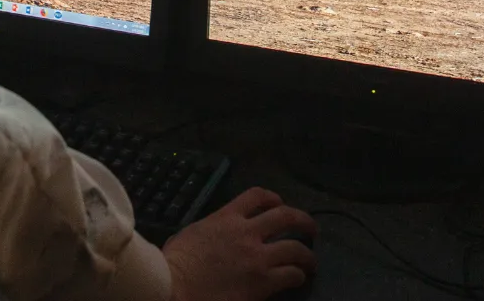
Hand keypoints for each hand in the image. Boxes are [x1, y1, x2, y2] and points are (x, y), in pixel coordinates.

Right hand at [164, 187, 316, 300]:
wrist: (173, 286)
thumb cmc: (174, 264)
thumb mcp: (190, 235)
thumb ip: (208, 231)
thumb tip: (209, 237)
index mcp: (226, 217)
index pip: (256, 196)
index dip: (273, 198)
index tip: (279, 204)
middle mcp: (246, 232)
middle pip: (285, 216)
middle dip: (303, 221)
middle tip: (310, 229)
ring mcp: (257, 256)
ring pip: (295, 248)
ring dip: (307, 255)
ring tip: (310, 262)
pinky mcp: (262, 281)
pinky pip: (290, 274)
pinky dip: (298, 275)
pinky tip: (298, 279)